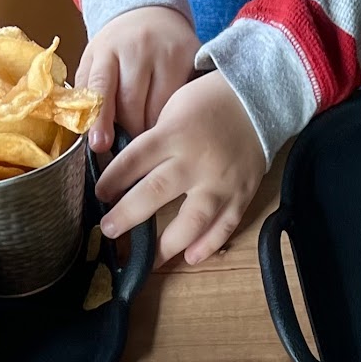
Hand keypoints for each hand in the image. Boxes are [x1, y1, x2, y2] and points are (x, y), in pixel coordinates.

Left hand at [74, 6, 200, 152]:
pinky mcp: (192, 57)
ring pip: (161, 108)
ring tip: (151, 130)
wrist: (149, 12)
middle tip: (131, 143)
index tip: (100, 145)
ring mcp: (168, 52)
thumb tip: (88, 135)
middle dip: (130, 131)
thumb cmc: (117, 48)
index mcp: (107, 50)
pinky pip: (184, 100)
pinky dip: (177, 113)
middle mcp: (138, 47)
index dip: (101, 118)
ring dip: (154, 127)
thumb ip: (87, 93)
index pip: (101, 87)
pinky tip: (173, 115)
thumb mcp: (94, 62)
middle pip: (133, 106)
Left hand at [97, 72, 266, 266]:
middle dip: (128, 215)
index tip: (100, 194)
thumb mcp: (173, 108)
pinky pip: (225, 226)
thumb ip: (154, 139)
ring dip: (168, 244)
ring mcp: (220, 182)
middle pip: (155, 192)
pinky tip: (191, 258)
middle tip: (109, 230)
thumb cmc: (209, 102)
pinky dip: (209, 245)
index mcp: (174, 134)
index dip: (113, 180)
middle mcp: (195, 161)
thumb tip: (127, 169)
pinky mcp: (241, 195)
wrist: (260, 100)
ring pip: (192, 220)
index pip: (135, 160)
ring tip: (150, 260)